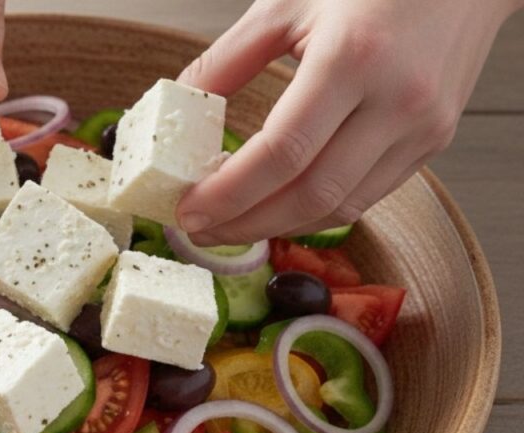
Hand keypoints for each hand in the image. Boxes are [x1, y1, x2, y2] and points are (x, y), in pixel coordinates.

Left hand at [175, 0, 520, 244]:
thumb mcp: (287, 4)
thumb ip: (228, 59)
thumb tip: (178, 102)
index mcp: (353, 57)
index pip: (282, 151)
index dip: (230, 193)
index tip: (190, 211)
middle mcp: (396, 100)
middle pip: (311, 192)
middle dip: (247, 224)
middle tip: (201, 231)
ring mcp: (422, 127)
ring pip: (343, 207)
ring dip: (281, 227)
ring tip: (234, 226)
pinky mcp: (433, 142)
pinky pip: (368, 195)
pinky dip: (318, 212)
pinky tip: (281, 209)